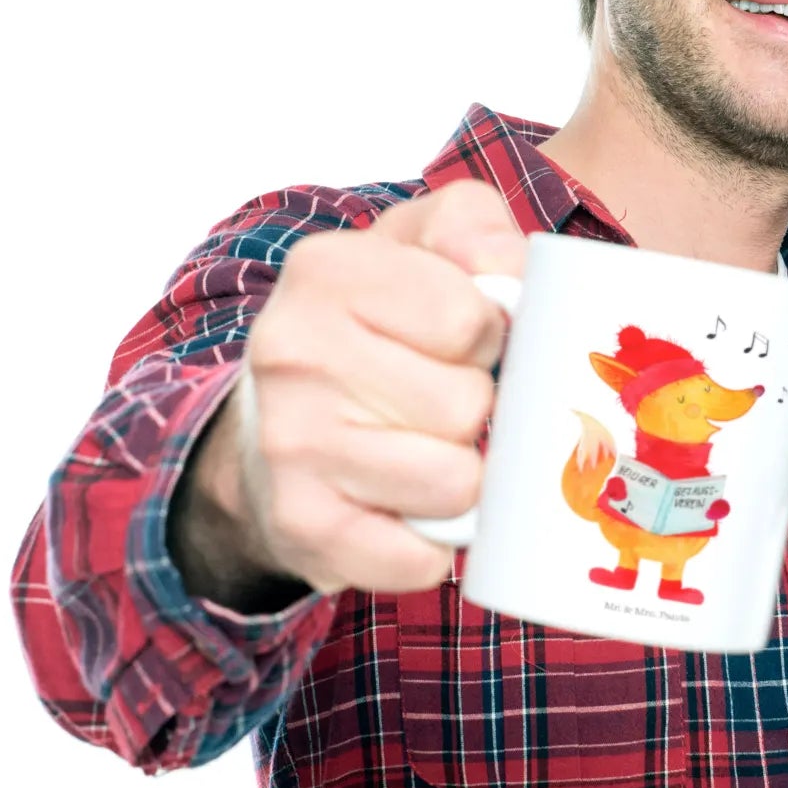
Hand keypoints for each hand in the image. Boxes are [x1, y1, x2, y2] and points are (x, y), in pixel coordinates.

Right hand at [171, 179, 525, 602]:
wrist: (274, 425)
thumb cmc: (377, 326)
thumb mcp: (423, 243)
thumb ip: (475, 228)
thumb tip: (513, 275)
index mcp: (327, 270)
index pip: (472, 319)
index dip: (487, 336)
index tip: (456, 340)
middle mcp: (291, 352)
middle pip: (468, 405)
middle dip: (475, 408)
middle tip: (434, 398)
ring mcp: (289, 444)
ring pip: (456, 484)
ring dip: (461, 475)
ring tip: (423, 448)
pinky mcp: (301, 526)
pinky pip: (421, 558)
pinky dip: (433, 544)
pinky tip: (405, 508)